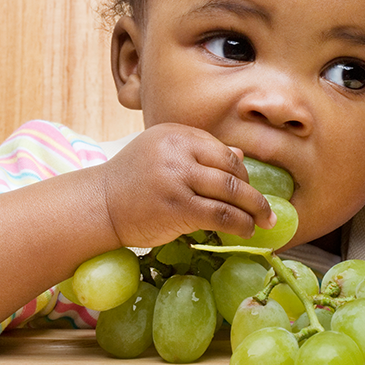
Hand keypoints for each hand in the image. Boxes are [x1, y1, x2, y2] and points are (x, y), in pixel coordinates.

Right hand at [99, 123, 273, 248]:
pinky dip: (240, 224)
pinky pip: (221, 214)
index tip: (249, 187)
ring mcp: (177, 178)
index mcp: (175, 133)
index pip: (221, 149)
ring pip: (231, 191)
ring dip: (254, 209)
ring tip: (263, 221)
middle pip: (230, 168)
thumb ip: (197, 153)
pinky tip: (246, 231)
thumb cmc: (131, 182)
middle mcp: (177, 151)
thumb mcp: (161, 155)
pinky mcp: (177, 206)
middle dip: (253, 191)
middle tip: (266, 208)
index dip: (240, 170)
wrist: (99, 206)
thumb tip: (240, 154)